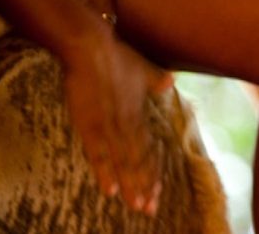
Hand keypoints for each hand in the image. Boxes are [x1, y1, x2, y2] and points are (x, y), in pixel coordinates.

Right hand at [62, 23, 172, 214]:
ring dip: (129, 184)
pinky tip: (109, 190)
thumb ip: (156, 79)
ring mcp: (107, 126)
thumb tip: (171, 81)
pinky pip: (97, 154)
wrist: (90, 48)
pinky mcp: (87, 125)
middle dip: (143, 185)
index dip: (152, 170)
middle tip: (149, 209)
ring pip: (121, 162)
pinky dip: (104, 172)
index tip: (158, 190)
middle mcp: (125, 124)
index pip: (147, 149)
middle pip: (136, 161)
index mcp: (137, 112)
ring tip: (135, 205)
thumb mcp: (141, 67)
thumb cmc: (116, 55)